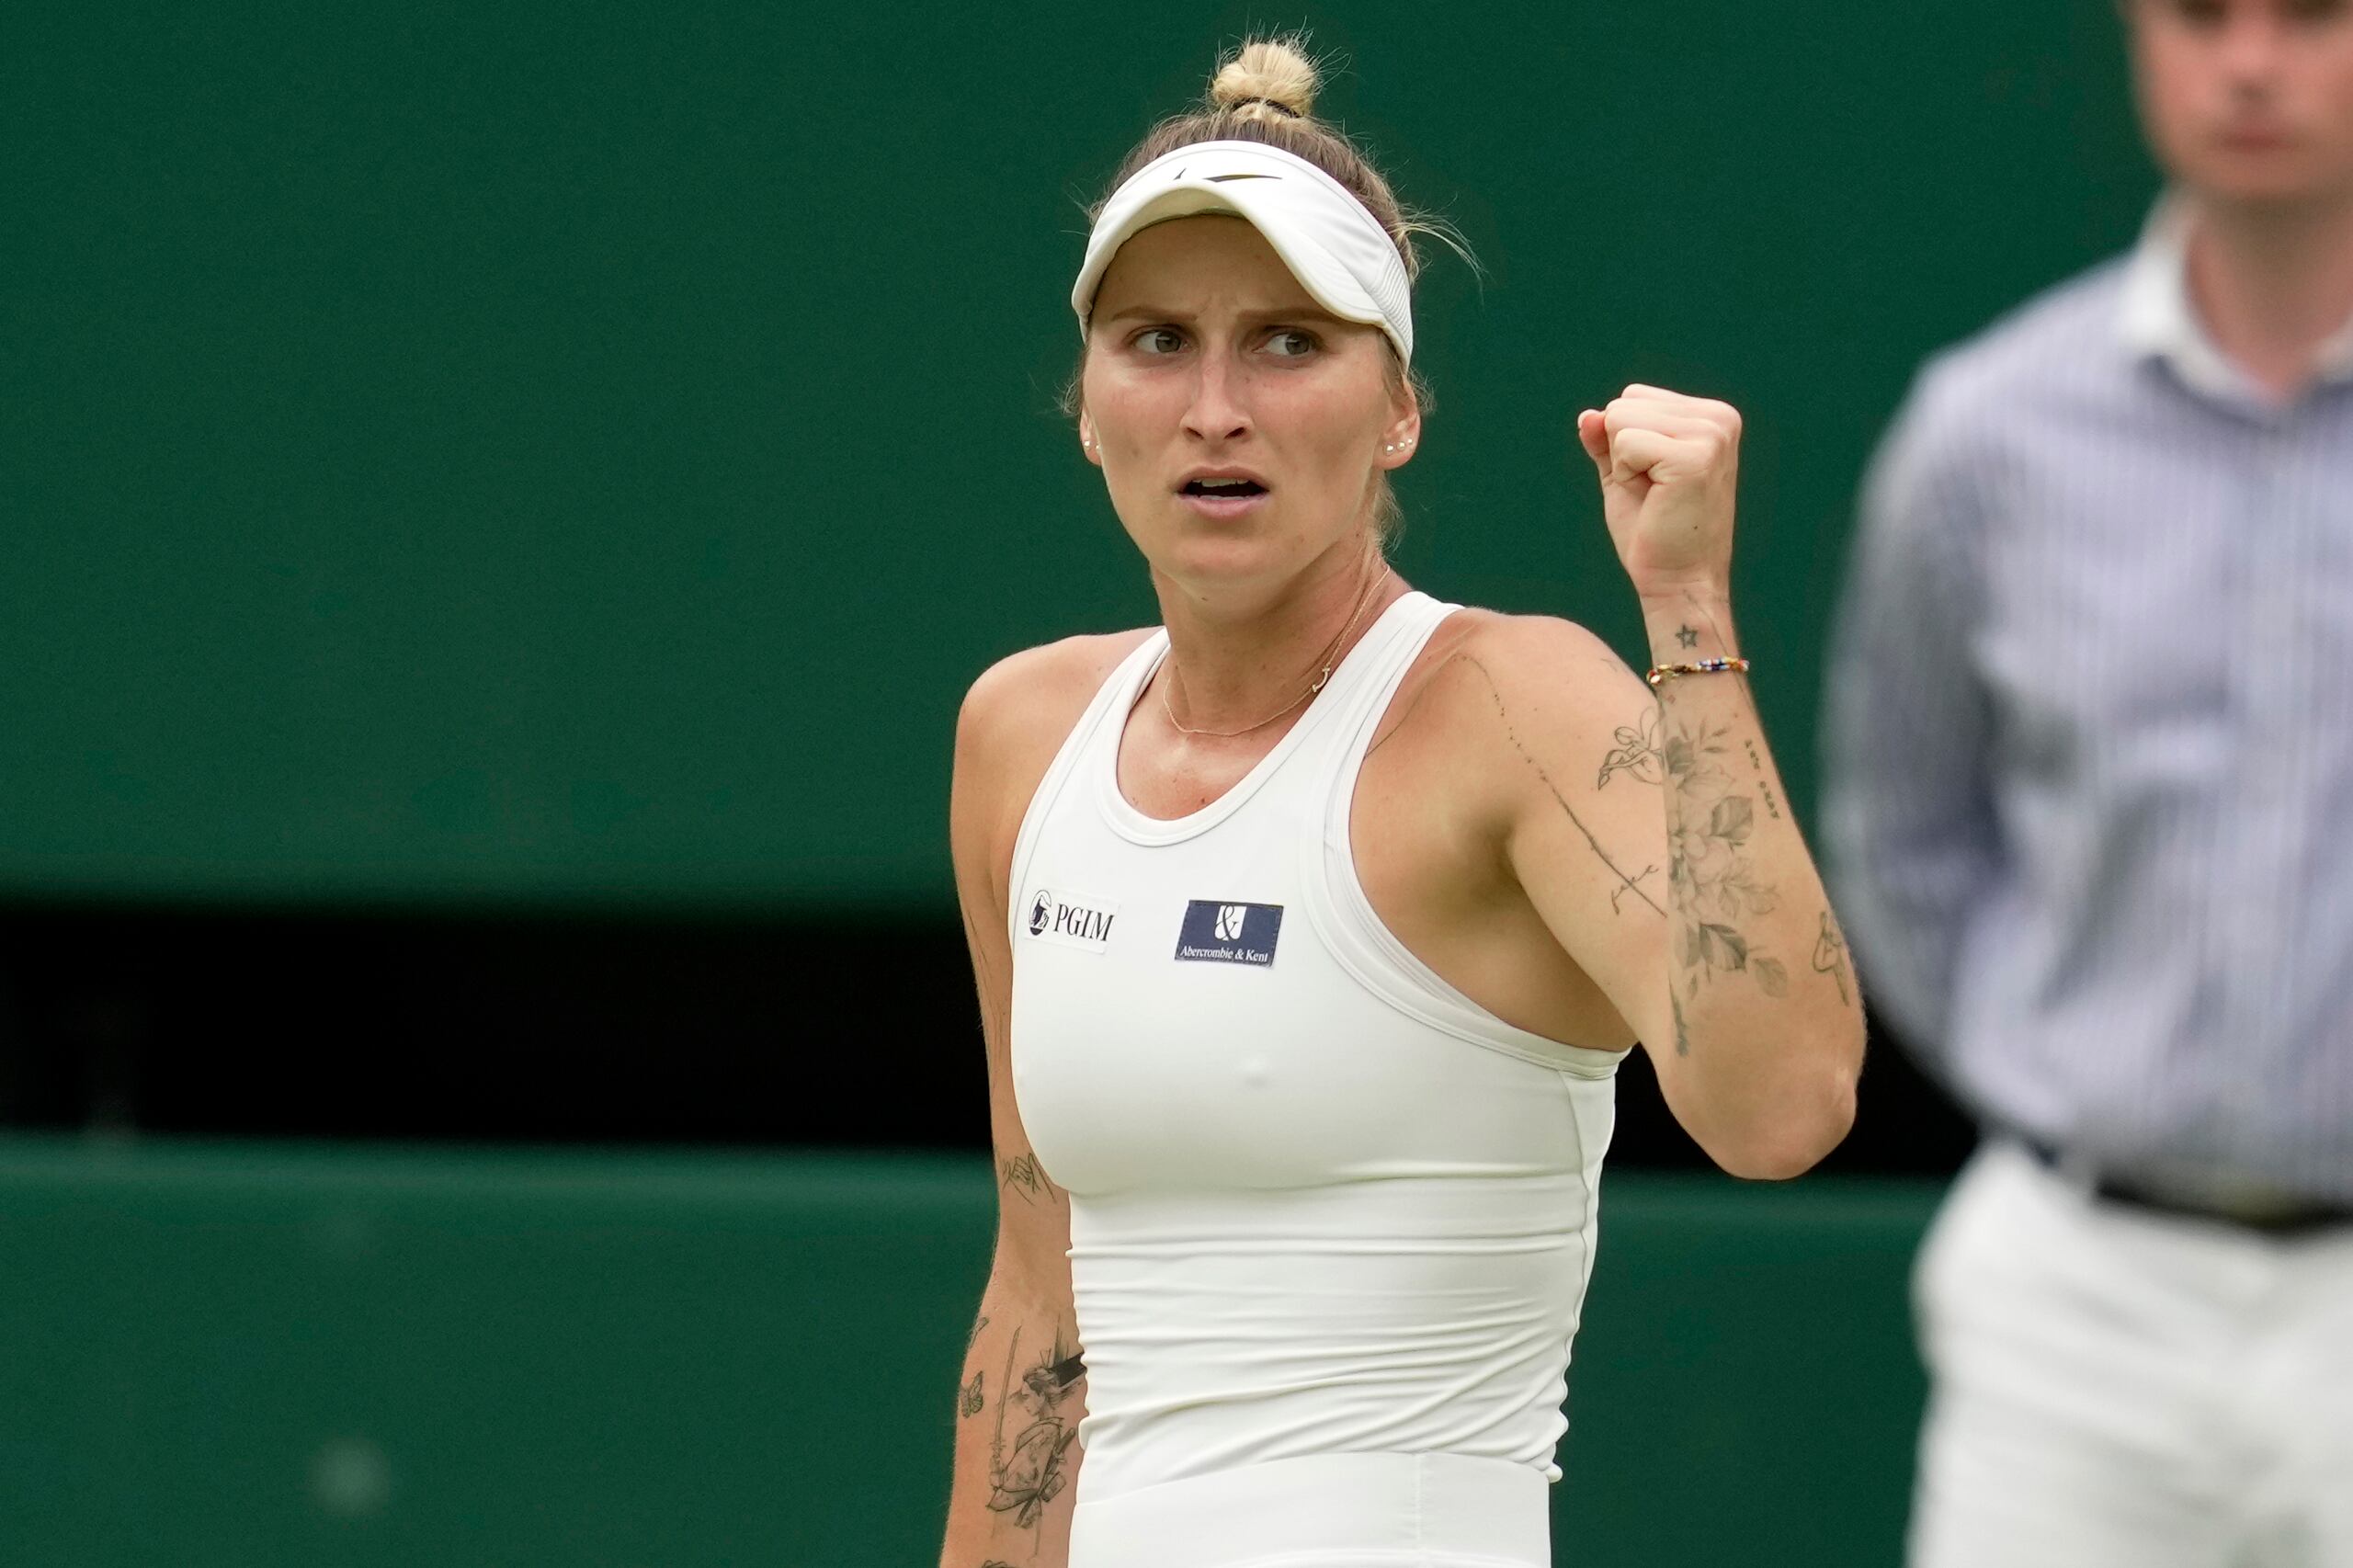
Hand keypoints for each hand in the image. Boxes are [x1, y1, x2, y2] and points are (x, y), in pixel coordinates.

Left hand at [1575, 385, 1740, 603]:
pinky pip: (1624, 443)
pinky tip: (1655, 499)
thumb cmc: (1653, 532)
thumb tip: (1587, 415)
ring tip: (1656, 495)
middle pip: (1624, 403)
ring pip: (1620, 418)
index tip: (1654, 479)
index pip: (1633, 397)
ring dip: (1623, 464)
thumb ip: (1606, 440)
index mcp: (1711, 416)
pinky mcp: (1696, 456)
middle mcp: (1719, 418)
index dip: (1624, 442)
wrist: (1678, 581)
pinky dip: (1625, 475)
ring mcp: (1712, 434)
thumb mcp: (1624, 474)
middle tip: (1653, 491)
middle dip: (1621, 451)